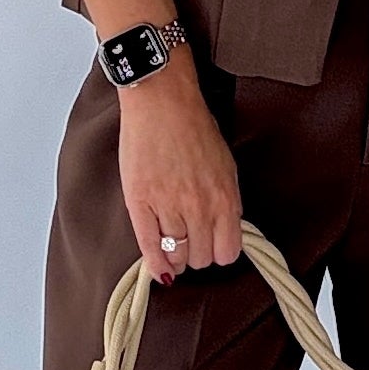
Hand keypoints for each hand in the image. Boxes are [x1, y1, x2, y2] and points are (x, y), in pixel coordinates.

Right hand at [115, 56, 243, 283]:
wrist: (162, 103)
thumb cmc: (194, 128)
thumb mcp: (226, 166)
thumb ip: (227, 203)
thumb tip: (224, 233)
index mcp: (225, 198)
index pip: (228, 252)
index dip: (219, 252)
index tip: (212, 246)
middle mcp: (199, 207)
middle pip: (202, 258)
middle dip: (197, 254)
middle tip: (190, 242)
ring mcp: (168, 206)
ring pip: (177, 256)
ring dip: (176, 256)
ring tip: (172, 244)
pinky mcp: (140, 203)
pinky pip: (149, 247)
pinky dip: (154, 263)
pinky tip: (156, 267)